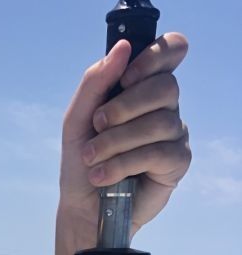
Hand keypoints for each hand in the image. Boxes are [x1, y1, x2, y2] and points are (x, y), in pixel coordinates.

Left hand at [58, 32, 190, 245]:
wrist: (81, 206)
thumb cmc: (82, 160)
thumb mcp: (77, 119)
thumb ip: (95, 82)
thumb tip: (122, 48)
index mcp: (143, 87)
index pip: (172, 51)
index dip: (155, 55)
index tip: (126, 77)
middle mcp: (165, 106)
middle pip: (165, 86)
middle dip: (124, 107)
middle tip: (97, 126)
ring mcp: (174, 134)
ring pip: (160, 122)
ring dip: (116, 141)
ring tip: (92, 159)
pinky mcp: (177, 163)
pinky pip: (159, 153)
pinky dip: (123, 164)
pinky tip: (103, 176)